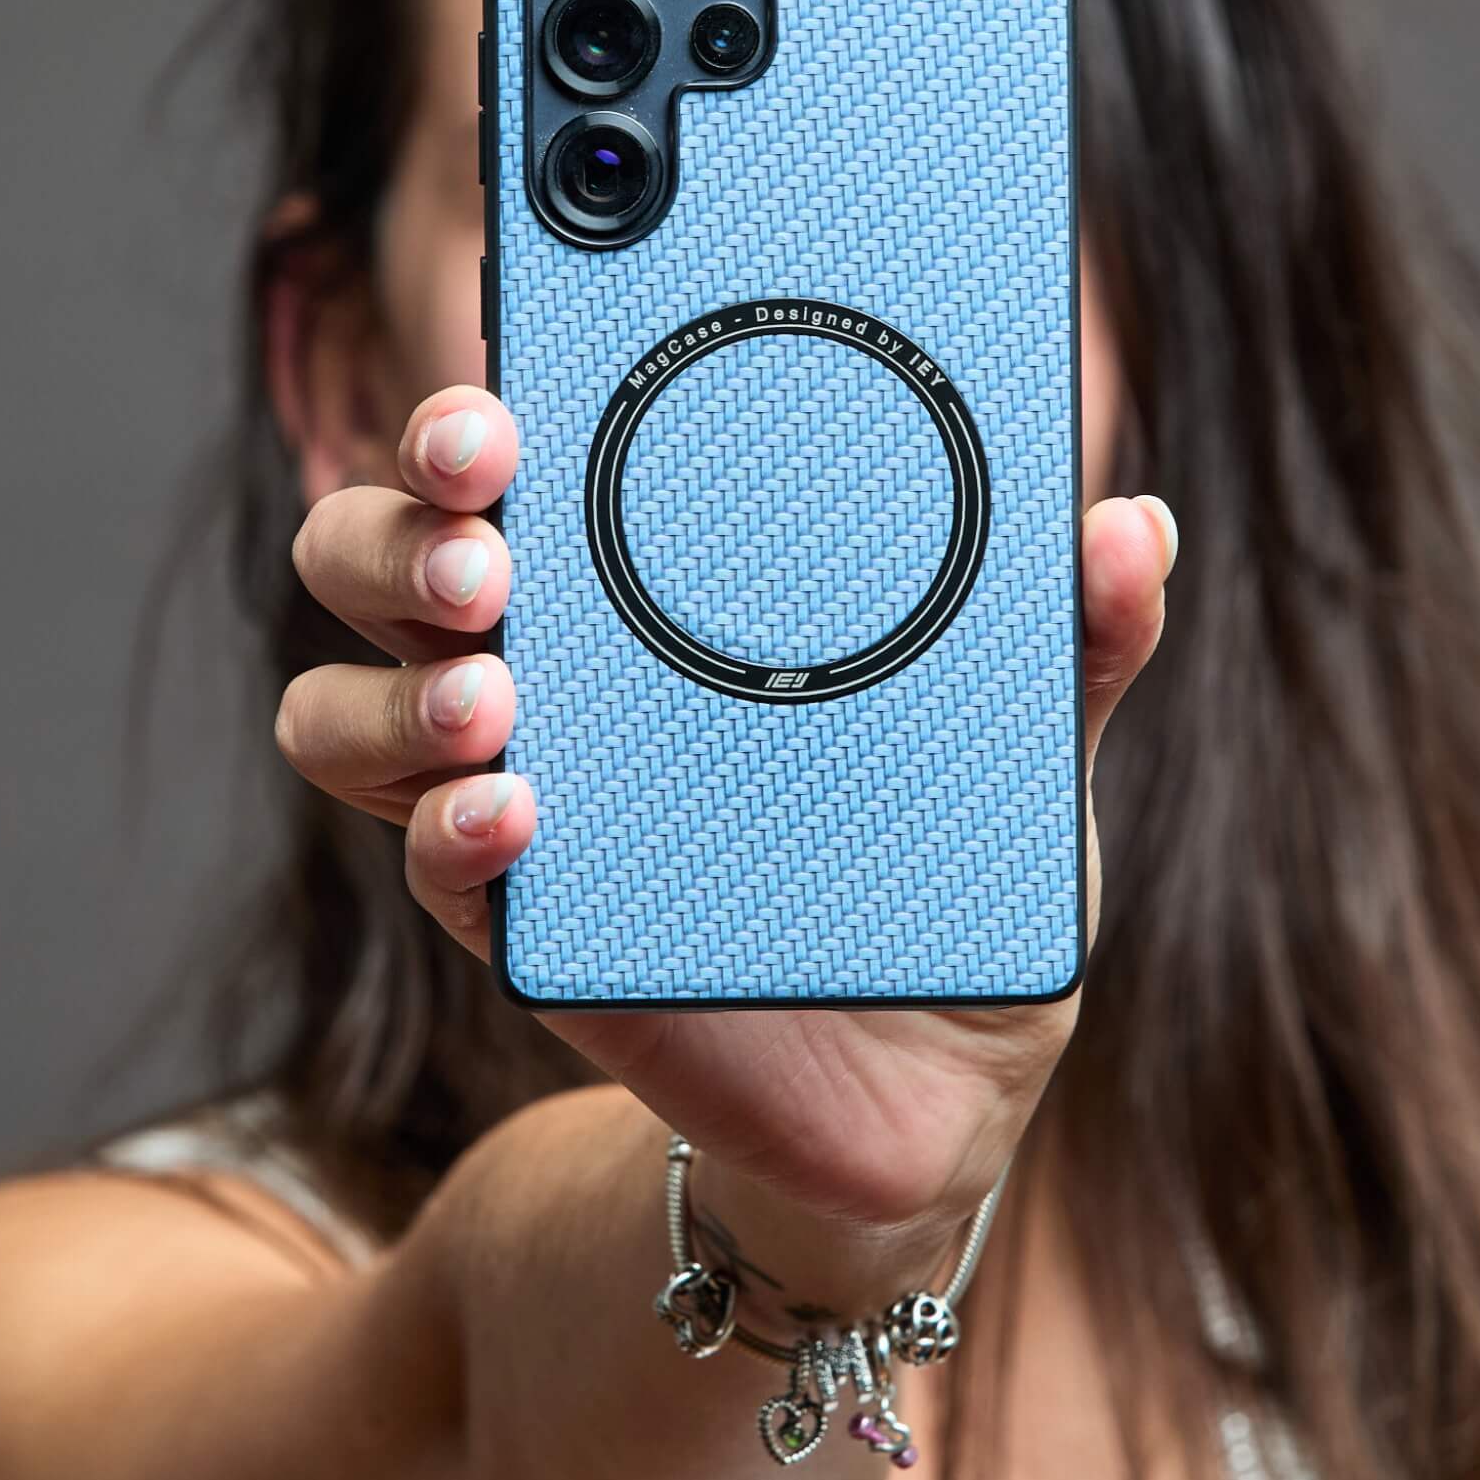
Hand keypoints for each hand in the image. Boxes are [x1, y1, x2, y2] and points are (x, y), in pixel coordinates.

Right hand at [275, 384, 1173, 1299]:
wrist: (930, 1087)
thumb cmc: (951, 874)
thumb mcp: (1024, 752)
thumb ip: (1070, 642)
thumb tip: (1133, 528)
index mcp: (655, 583)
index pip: (521, 458)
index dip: (477, 408)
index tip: (508, 393)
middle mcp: (554, 665)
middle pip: (384, 553)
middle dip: (403, 522)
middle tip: (489, 534)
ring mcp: (524, 790)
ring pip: (346, 707)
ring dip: (395, 683)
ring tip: (490, 686)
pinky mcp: (528, 920)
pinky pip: (430, 858)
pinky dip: (449, 828)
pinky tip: (516, 813)